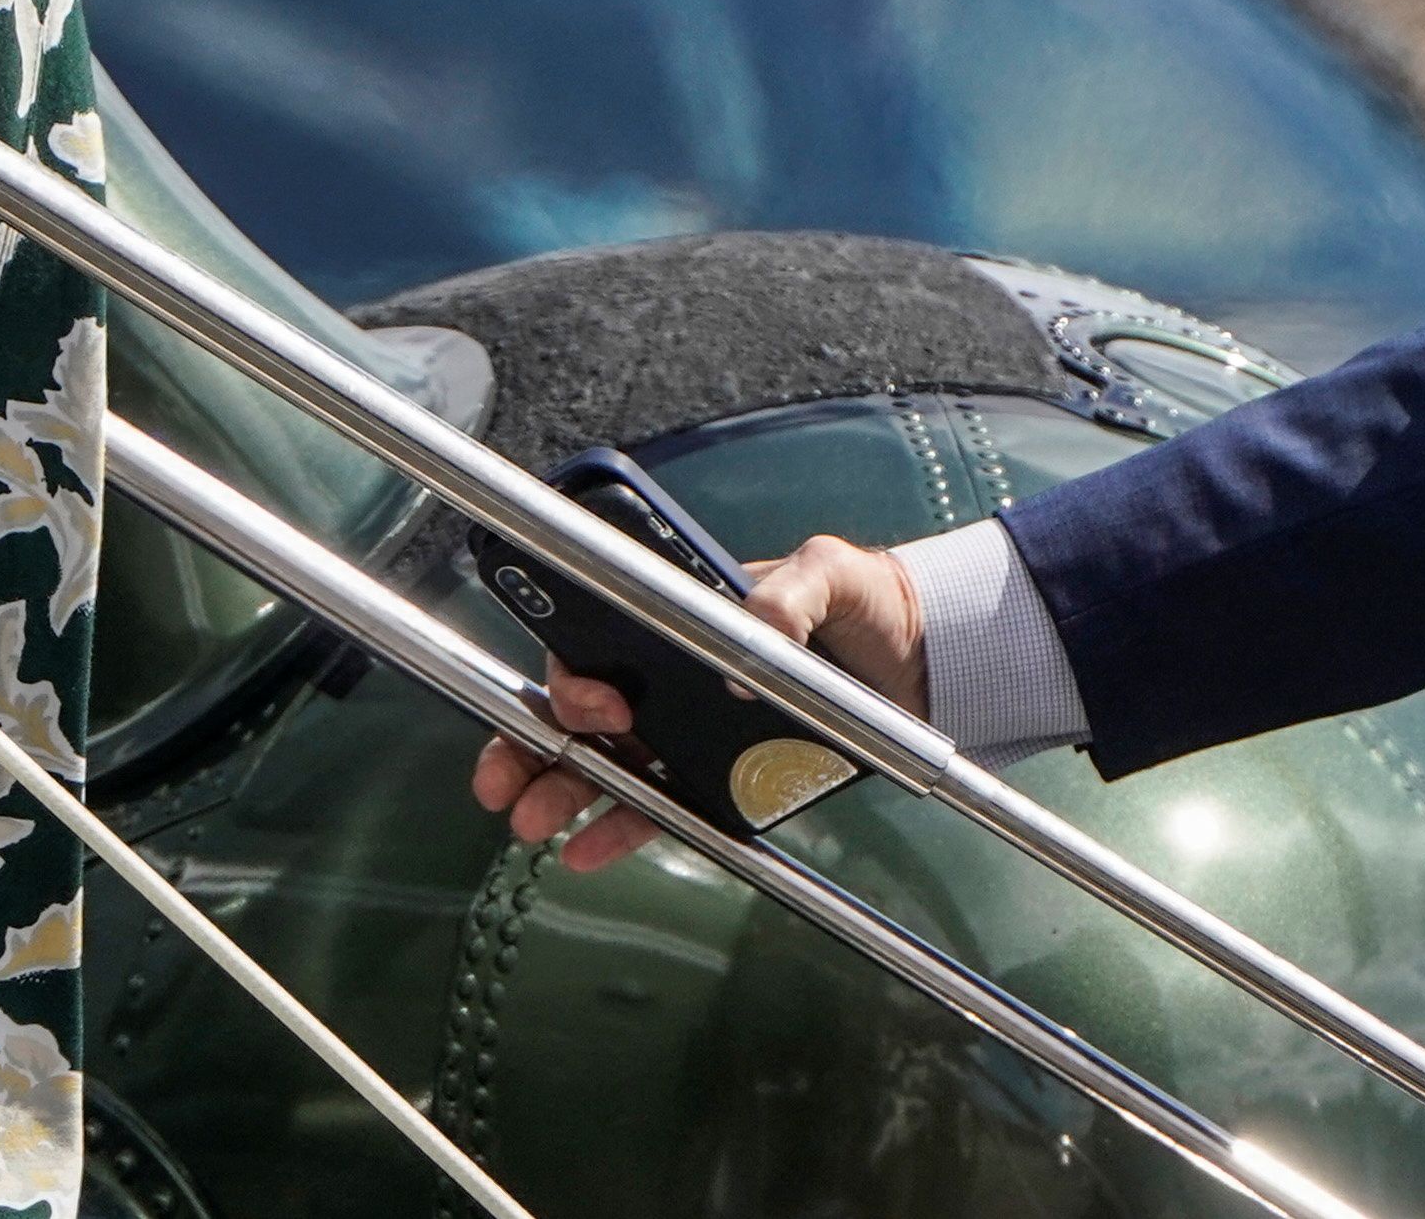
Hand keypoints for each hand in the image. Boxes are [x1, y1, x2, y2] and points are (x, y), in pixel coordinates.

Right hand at [465, 534, 927, 872]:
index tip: (601, 706)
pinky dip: (620, 827)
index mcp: (678, 620)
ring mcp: (687, 727)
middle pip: (577, 710)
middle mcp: (668, 675)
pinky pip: (657, 802)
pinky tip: (586, 851)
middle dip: (530, 745)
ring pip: (602, 762)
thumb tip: (759, 626)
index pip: (596, 644)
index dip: (574, 677)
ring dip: (558, 792)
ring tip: (530, 824)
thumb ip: (795, 589)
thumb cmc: (865, 602)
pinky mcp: (718, 772)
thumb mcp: (833, 574)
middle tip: (505, 784)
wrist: (919, 661)